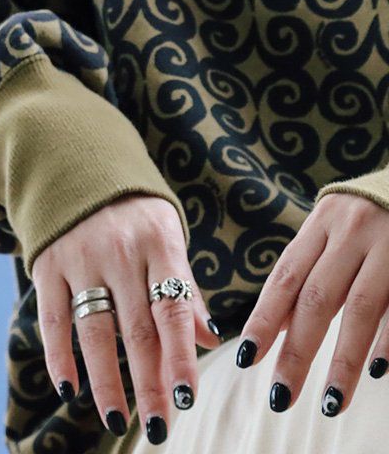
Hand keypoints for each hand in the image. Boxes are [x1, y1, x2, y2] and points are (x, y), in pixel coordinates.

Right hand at [31, 193, 221, 442]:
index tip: (188, 399)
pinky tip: (69, 389)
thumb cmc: (134, 215)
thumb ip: (185, 286)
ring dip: (106, 380)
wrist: (78, 169)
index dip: (181, 355)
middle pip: (136, 328)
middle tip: (161, 426)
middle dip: (150, 382)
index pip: (173, 308)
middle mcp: (118, 251)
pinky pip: (53, 318)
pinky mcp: (47, 265)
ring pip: (94, 330)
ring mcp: (79, 258)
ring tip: (119, 420)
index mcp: (158, 243)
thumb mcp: (167, 237)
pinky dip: (59, 356)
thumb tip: (210, 340)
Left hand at [236, 192, 388, 415]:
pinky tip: (377, 371)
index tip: (245, 359)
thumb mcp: (329, 231)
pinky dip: (388, 340)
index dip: (263, 320)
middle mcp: (348, 234)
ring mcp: (386, 246)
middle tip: (280, 397)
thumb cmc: (362, 217)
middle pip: (315, 300)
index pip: (283, 279)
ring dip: (343, 360)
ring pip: (359, 310)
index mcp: (318, 227)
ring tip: (329, 401)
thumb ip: (305, 272)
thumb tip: (273, 329)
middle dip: (296, 352)